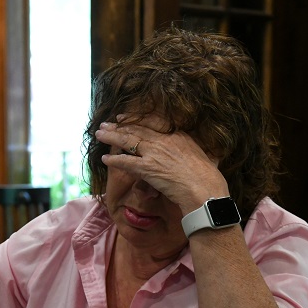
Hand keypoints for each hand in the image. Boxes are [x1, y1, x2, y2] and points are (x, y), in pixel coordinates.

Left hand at [95, 115, 227, 211]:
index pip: (151, 122)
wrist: (204, 190)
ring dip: (111, 137)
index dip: (134, 118)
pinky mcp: (148, 168)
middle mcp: (164, 140)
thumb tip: (209, 153)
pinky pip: (126, 162)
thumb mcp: (207, 156)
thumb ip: (201, 151)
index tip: (122, 117)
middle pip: (136, 129)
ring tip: (99, 134)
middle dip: (118, 126)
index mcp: (178, 135)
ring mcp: (155, 153)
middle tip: (105, 124)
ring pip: (128, 141)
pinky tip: (105, 158)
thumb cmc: (208, 177)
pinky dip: (114, 160)